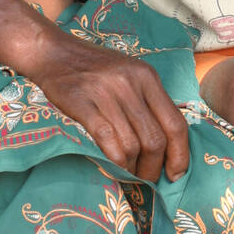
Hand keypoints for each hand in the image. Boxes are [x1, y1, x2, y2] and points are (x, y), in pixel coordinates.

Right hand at [0, 0, 188, 182]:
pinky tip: (113, 169)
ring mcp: (106, 92)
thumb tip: (168, 146)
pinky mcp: (83, 103)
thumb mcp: (129, 75)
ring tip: (128, 175)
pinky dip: (114, 161)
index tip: (176, 175)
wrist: (53, 52)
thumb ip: (148, 102)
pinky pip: (106, 140)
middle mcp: (131, 83)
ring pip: (132, 145)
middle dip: (154, 169)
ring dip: (132, 169)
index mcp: (147, 77)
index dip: (180, 155)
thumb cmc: (94, 68)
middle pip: (155, 140)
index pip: (175, 123)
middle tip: (147, 181)